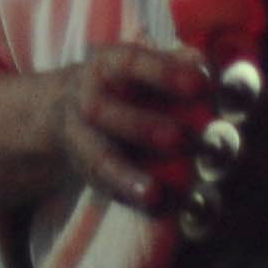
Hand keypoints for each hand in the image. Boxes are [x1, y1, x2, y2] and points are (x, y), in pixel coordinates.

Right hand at [55, 41, 217, 210]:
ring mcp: (82, 139)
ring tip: (154, 193)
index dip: (165, 73)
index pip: (133, 64)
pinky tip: (154, 207)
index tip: (201, 84)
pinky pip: (106, 187)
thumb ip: (172, 63)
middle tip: (181, 138)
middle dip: (144, 127)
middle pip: (107, 113)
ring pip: (100, 157)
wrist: (65, 109)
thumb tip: (202, 60)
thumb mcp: (139, 65)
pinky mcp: (88, 171)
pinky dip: (130, 198)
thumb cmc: (121, 84)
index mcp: (106, 67)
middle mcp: (88, 101)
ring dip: (127, 175)